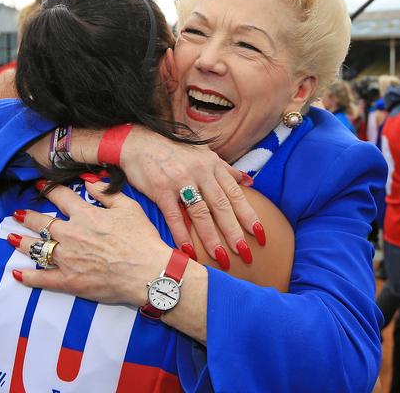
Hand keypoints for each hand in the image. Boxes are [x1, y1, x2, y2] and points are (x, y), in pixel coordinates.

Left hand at [8, 181, 171, 306]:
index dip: (48, 189)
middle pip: (42, 223)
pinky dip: (28, 277)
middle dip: (27, 217)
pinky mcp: (69, 281)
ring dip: (21, 242)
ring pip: (36, 248)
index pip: (61, 197)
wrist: (148, 272)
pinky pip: (42, 279)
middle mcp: (72, 234)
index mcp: (86, 215)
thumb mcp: (129, 207)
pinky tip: (17, 274)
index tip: (38, 185)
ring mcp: (68, 259)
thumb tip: (89, 182)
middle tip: (18, 214)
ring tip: (11, 237)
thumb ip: (106, 193)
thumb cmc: (142, 239)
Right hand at [119, 125, 263, 260]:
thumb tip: (249, 181)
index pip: (235, 194)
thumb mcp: (203, 153)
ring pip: (200, 213)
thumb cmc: (173, 150)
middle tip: (245, 254)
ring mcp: (180, 180)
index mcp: (212, 165)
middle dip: (234, 232)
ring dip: (212, 238)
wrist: (139, 141)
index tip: (260, 234)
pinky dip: (182, 235)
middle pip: (221, 206)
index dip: (248, 215)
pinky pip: (174, 216)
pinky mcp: (160, 189)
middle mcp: (200, 172)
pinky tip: (188, 252)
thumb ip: (226, 169)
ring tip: (222, 258)